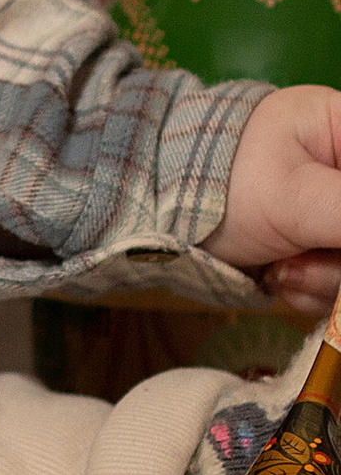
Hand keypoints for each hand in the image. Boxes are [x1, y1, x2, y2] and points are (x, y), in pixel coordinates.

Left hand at [210, 88, 340, 323]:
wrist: (152, 213)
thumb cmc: (219, 184)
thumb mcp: (297, 197)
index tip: (335, 237)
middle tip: (303, 261)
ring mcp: (332, 212)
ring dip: (327, 281)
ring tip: (284, 267)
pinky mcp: (316, 246)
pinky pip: (337, 284)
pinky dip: (312, 290)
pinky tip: (278, 276)